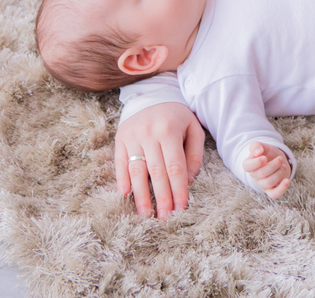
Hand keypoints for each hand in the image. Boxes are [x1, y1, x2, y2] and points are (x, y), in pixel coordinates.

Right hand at [113, 102, 204, 217]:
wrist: (153, 96)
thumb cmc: (177, 118)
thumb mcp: (193, 129)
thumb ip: (194, 155)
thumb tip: (188, 182)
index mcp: (170, 130)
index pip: (175, 166)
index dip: (178, 189)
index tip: (181, 208)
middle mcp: (149, 132)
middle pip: (156, 172)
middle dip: (162, 198)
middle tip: (165, 218)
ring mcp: (132, 135)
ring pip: (137, 170)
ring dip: (141, 195)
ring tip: (146, 215)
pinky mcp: (120, 138)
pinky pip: (120, 163)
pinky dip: (122, 180)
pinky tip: (126, 195)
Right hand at [242, 141, 290, 198]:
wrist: (276, 160)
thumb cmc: (267, 153)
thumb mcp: (262, 146)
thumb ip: (256, 146)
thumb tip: (258, 152)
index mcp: (249, 165)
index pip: (247, 166)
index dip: (256, 163)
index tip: (264, 157)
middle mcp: (254, 176)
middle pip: (261, 174)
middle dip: (273, 165)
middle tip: (280, 158)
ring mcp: (262, 184)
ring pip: (268, 183)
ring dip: (278, 173)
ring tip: (283, 166)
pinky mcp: (271, 190)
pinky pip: (274, 194)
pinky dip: (281, 189)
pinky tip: (287, 181)